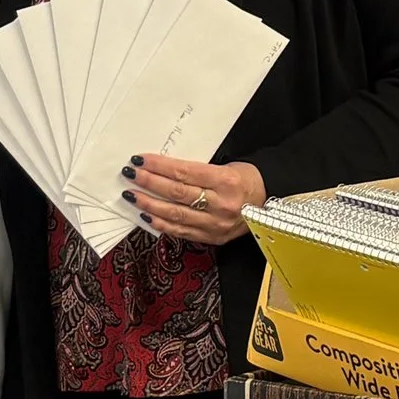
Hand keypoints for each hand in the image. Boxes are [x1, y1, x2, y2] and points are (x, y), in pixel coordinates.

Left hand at [122, 156, 265, 247]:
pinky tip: (147, 216)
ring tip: (132, 196)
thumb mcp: (226, 167)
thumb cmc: (246, 179)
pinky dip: (162, 223)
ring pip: (175, 214)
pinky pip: (182, 231)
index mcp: (226, 180)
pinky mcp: (213, 238)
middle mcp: (221, 204)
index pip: (184, 173)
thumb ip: (197, 171)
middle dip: (149, 183)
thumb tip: (162, 169)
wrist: (269, 202)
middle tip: (130, 175)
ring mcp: (216, 224)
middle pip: (177, 193)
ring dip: (149, 204)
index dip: (159, 166)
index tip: (140, 160)